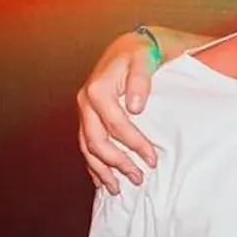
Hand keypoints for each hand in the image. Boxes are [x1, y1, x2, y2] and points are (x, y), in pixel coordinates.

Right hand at [76, 31, 159, 193]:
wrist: (128, 47)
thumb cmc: (139, 53)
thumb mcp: (144, 59)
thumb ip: (140, 80)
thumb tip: (137, 107)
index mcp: (98, 90)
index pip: (116, 126)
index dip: (135, 144)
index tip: (153, 159)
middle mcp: (85, 102)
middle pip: (97, 142)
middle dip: (118, 164)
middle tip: (139, 179)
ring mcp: (84, 111)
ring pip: (87, 148)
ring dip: (102, 170)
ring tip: (117, 189)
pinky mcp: (87, 117)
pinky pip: (86, 145)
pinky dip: (93, 164)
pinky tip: (102, 179)